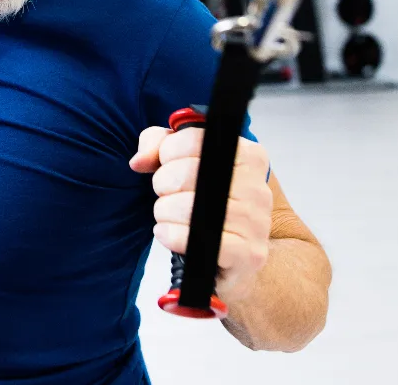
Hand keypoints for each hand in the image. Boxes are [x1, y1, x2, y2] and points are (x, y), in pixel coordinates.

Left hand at [130, 125, 272, 302]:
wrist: (233, 255)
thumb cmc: (207, 202)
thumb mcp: (182, 161)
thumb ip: (158, 145)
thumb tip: (139, 160)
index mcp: (248, 155)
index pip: (194, 140)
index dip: (167, 152)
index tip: (165, 164)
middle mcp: (257, 185)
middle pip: (187, 173)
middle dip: (163, 184)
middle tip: (166, 194)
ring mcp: (257, 221)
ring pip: (189, 207)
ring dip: (165, 211)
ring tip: (168, 215)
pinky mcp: (249, 254)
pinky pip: (198, 239)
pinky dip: (173, 236)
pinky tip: (168, 234)